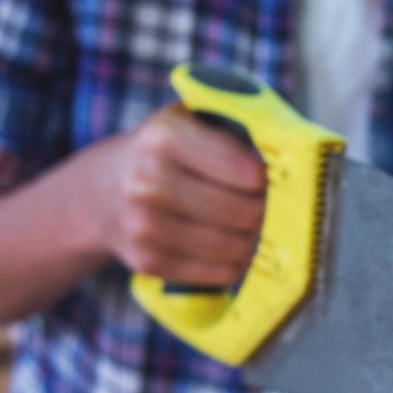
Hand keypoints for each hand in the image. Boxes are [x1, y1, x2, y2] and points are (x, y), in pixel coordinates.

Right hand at [80, 106, 266, 285]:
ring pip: (236, 247)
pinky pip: (218, 272)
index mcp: (166, 137)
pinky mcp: (147, 261)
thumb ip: (235, 127)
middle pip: (245, 212)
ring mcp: (144, 225)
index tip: (275, 178)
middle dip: (267, 211)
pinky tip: (231, 245)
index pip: (248, 172)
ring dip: (255, 240)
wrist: (99, 192)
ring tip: (253, 225)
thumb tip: (292, 154)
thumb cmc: (163, 153)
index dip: (272, 179)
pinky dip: (235, 262)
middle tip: (271, 205)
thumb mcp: (188, 120)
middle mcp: (149, 181)